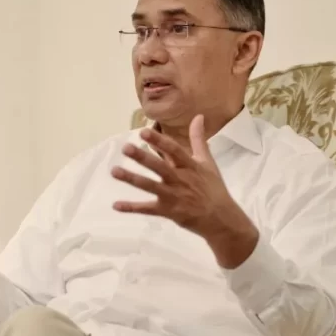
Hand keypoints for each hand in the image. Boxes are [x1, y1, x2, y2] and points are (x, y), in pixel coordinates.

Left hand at [111, 115, 257, 265]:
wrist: (221, 219)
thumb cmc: (213, 188)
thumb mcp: (207, 162)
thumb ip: (198, 139)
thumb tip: (198, 116)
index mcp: (189, 166)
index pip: (173, 150)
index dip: (159, 141)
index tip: (143, 131)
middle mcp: (180, 179)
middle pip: (159, 167)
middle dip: (142, 157)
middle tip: (125, 148)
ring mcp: (173, 196)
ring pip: (149, 186)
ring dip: (131, 179)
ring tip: (114, 171)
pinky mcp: (168, 211)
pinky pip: (147, 209)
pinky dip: (132, 208)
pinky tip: (115, 205)